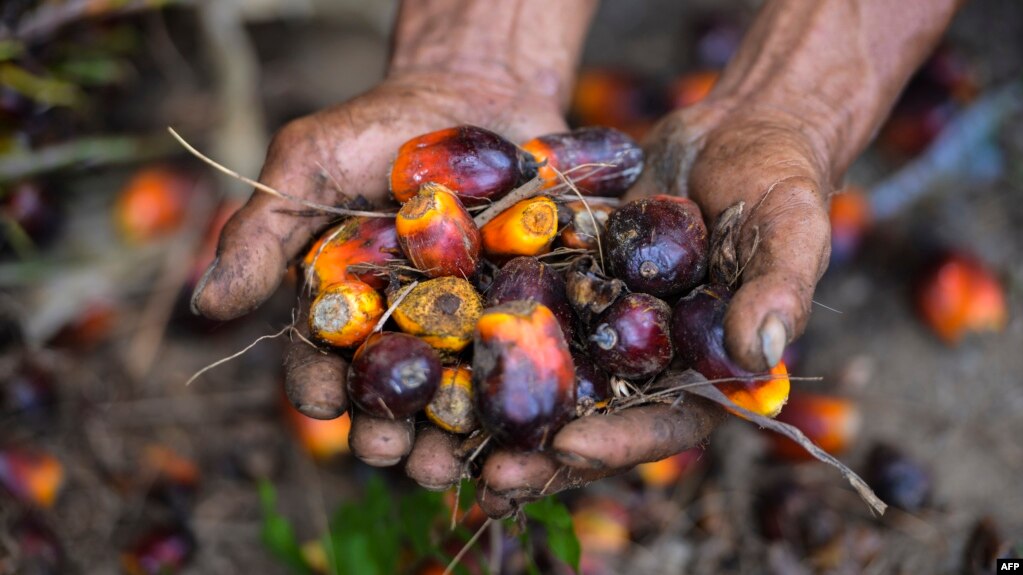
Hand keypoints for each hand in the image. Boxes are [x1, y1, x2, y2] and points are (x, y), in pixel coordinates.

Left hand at [466, 100, 832, 516]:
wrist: (732, 129)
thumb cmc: (778, 181)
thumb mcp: (791, 228)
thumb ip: (779, 291)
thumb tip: (757, 357)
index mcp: (707, 372)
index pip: (665, 426)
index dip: (619, 443)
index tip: (569, 448)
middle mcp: (648, 362)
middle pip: (594, 421)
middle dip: (542, 453)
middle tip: (489, 475)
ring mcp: (604, 326)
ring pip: (547, 382)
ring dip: (500, 414)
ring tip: (443, 443)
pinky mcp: (568, 287)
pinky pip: (525, 316)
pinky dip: (486, 337)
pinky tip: (434, 353)